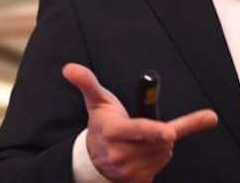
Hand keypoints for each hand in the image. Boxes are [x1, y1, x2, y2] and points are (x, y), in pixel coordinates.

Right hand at [63, 63, 217, 182]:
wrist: (94, 158)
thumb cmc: (102, 123)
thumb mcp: (96, 100)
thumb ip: (87, 82)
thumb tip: (70, 68)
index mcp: (112, 131)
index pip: (137, 130)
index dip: (154, 131)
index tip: (170, 131)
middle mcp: (119, 154)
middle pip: (158, 142)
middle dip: (162, 132)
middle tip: (151, 127)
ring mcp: (127, 171)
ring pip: (163, 154)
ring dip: (161, 145)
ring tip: (145, 139)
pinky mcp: (135, 181)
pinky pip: (160, 167)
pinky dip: (160, 157)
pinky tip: (148, 152)